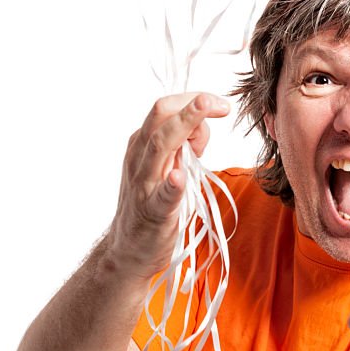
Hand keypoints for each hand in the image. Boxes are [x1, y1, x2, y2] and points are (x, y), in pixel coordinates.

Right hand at [106, 92, 228, 278]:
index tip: (220, 104)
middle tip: (220, 103)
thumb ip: (184, 146)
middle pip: (160, 117)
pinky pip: (161, 196)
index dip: (194, 101)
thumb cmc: (153, 205)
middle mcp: (140, 158)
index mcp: (144, 144)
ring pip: (159, 146)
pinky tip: (178, 176)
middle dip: (191, 104)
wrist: (129, 250)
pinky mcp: (153, 212)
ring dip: (183, 127)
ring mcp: (144, 184)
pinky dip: (170, 185)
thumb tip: (201, 126)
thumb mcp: (170, 167)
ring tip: (202, 111)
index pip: (166, 109)